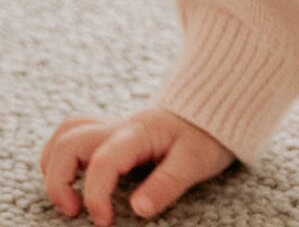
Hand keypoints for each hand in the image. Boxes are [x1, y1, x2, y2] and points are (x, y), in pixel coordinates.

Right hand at [40, 107, 235, 223]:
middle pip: (68, 141)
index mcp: (139, 133)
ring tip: (70, 197)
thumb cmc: (209, 134)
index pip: (102, 162)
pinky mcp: (114, 133)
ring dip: (55, 166)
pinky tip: (77, 180)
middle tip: (75, 211)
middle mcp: (120, 127)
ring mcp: (115, 127)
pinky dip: (64, 157)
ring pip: (66, 134)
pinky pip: (76, 134)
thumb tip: (137, 209)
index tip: (105, 222)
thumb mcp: (197, 160)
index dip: (96, 197)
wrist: (219, 106)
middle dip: (58, 180)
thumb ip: (168, 183)